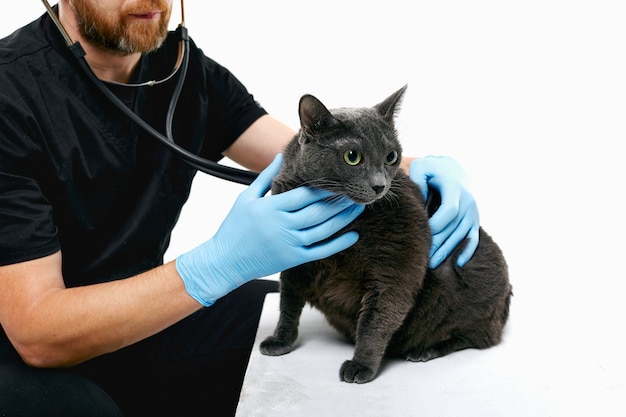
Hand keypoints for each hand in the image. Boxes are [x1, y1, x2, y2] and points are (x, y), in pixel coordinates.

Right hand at [176, 154, 364, 305]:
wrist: (224, 260)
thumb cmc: (234, 226)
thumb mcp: (246, 198)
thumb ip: (265, 178)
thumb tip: (280, 157)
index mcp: (271, 208)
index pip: (303, 195)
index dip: (323, 188)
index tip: (338, 180)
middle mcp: (282, 226)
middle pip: (317, 211)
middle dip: (338, 201)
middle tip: (355, 191)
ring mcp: (289, 244)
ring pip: (323, 230)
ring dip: (343, 219)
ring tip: (358, 207)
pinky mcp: (293, 260)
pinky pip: (320, 251)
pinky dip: (338, 244)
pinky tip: (353, 235)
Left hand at [409, 156, 478, 267]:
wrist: (452, 169)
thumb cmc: (432, 170)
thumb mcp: (422, 167)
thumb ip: (417, 180)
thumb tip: (418, 201)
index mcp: (455, 188)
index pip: (449, 210)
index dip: (436, 224)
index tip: (421, 233)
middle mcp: (468, 201)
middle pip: (454, 227)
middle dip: (438, 243)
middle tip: (423, 258)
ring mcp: (473, 212)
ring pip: (462, 235)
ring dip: (448, 251)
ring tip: (432, 264)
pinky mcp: (474, 219)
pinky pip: (473, 238)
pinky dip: (467, 251)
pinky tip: (458, 264)